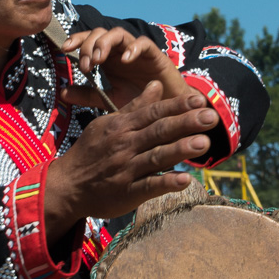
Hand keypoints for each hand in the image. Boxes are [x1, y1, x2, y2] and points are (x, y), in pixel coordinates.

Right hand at [44, 80, 217, 244]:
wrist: (66, 186)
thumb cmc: (89, 153)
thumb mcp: (107, 124)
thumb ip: (135, 107)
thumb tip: (156, 85)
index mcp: (121, 127)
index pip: (154, 113)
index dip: (177, 106)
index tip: (199, 100)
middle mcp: (125, 146)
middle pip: (159, 131)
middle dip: (186, 123)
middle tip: (212, 117)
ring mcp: (125, 170)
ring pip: (156, 156)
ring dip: (180, 150)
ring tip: (204, 143)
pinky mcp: (126, 193)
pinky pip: (148, 187)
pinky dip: (166, 183)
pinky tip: (185, 180)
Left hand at [60, 27, 185, 109]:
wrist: (165, 112)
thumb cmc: (139, 103)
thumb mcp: (109, 100)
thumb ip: (87, 95)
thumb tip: (62, 92)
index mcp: (108, 59)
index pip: (89, 41)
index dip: (77, 40)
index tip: (64, 49)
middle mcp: (120, 52)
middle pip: (100, 34)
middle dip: (89, 46)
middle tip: (86, 66)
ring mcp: (137, 52)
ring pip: (119, 34)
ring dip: (105, 44)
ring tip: (98, 61)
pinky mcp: (155, 56)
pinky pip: (144, 44)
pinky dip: (133, 49)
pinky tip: (124, 60)